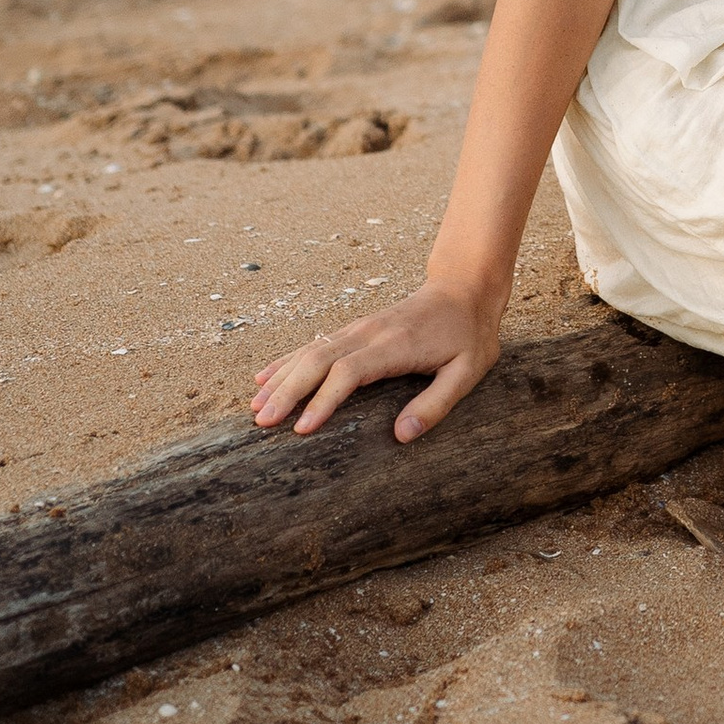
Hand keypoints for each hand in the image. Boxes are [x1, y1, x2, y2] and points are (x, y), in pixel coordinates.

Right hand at [249, 283, 501, 442]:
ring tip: (255, 407)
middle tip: (261, 422)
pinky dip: (287, 361)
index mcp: (396, 345)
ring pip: (311, 351)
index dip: (323, 400)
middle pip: (319, 360)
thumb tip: (402, 435)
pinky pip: (315, 345)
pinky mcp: (355, 328)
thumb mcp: (468, 371)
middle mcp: (370, 332)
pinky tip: (265, 377)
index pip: (349, 372)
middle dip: (288, 391)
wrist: (465, 288)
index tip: (302, 429)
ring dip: (281, 378)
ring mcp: (359, 327)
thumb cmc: (469, 334)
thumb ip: (437, 404)